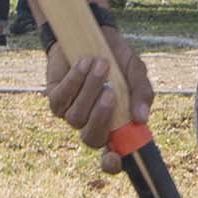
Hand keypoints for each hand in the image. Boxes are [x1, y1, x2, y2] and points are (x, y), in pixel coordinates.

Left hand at [42, 12, 150, 146]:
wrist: (94, 33)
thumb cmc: (118, 58)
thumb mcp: (136, 72)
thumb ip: (142, 93)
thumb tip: (141, 118)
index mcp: (114, 125)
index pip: (111, 157)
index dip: (112, 164)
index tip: (115, 157)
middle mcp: (91, 123)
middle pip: (91, 140)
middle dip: (100, 118)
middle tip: (110, 93)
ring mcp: (70, 113)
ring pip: (76, 117)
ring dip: (89, 90)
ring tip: (101, 64)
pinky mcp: (54, 99)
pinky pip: (61, 98)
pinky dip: (75, 80)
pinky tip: (84, 62)